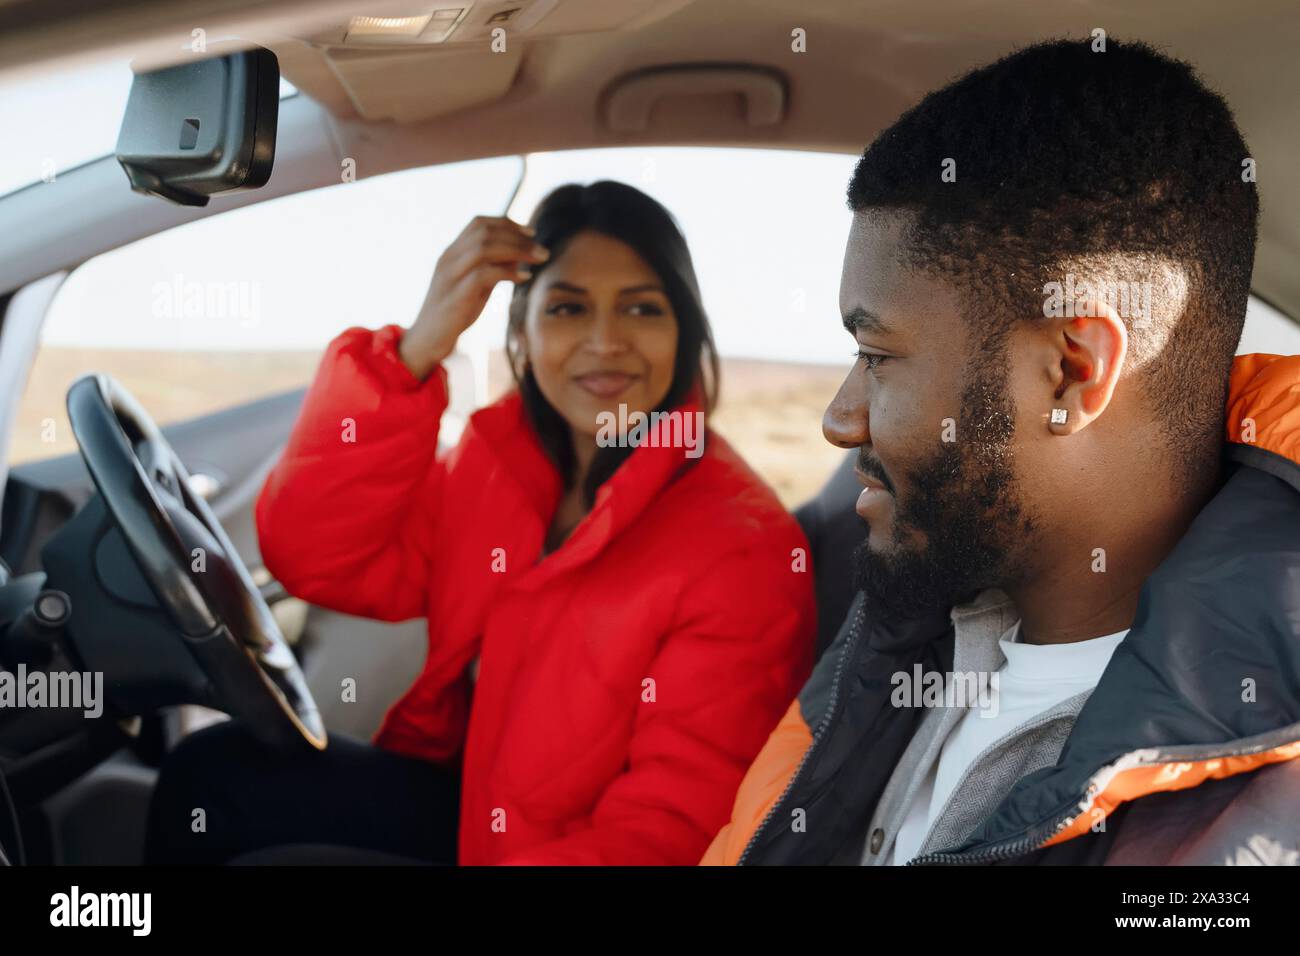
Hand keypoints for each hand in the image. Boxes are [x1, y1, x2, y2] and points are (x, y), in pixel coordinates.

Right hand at [398, 215, 549, 380]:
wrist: (427, 340)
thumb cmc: (454, 314)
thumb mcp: (475, 287)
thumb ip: (492, 270)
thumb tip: (519, 258)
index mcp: (452, 253)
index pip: (478, 223)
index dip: (507, 223)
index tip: (530, 233)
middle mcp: (449, 259)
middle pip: (484, 232)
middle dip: (517, 237)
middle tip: (541, 250)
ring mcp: (450, 276)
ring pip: (484, 248)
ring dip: (517, 250)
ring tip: (539, 259)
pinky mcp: (455, 296)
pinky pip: (483, 274)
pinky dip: (508, 272)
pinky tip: (524, 278)